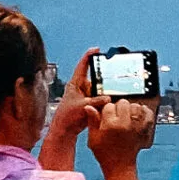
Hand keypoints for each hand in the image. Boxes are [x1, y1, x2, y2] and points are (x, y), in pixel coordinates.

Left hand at [37, 49, 102, 170]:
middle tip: (113, 77)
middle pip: (95, 78)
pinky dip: (105, 101)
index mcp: (75, 83)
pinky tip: (112, 102)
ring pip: (99, 90)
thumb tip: (108, 98)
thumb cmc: (67, 116)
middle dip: (103, 78)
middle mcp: (81, 88)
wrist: (65, 130)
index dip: (89, 56)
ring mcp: (86, 96)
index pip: (82, 65)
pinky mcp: (91, 105)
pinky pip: (100, 100)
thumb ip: (96, 101)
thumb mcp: (82, 106)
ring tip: (113, 93)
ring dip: (105, 92)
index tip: (96, 49)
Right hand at [86, 96, 158, 175]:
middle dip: (118, 107)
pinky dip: (145, 112)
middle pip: (123, 103)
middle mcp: (125, 124)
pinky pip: (148, 115)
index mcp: (111, 125)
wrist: (120, 167)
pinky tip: (140, 113)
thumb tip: (89, 106)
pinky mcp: (144, 131)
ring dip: (131, 109)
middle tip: (116, 116)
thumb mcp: (93, 138)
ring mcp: (136, 127)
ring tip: (126, 116)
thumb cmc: (105, 154)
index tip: (106, 117)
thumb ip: (92, 121)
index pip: (109, 106)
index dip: (106, 110)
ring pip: (136, 106)